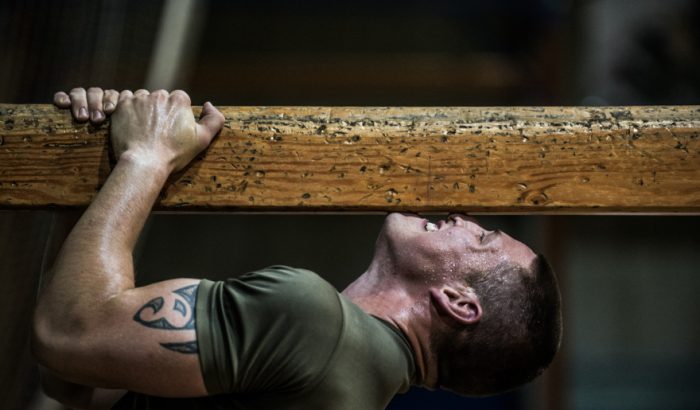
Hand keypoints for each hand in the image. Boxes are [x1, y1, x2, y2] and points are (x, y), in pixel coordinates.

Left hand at [55, 87, 224, 172]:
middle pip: (161, 98)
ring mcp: (139, 99)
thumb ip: (215, 119)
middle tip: (158, 130)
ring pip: (143, 98)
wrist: (145, 162)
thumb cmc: (174, 153)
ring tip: (144, 127)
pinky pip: (125, 98)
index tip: (173, 129)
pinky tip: (132, 122)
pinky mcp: (122, 105)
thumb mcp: (203, 140)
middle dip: (160, 110)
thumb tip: (208, 105)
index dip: (177, 115)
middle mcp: (159, 95)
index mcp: (179, 100)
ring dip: (144, 108)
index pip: (180, 100)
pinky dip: (128, 107)